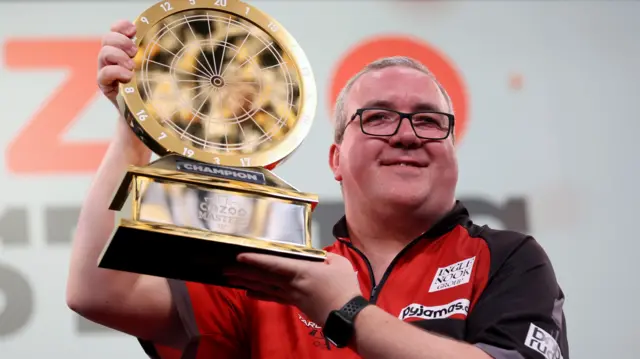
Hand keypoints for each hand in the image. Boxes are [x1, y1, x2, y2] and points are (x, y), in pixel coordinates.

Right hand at [97, 20, 149, 158]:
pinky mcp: (107, 88)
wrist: (147, 121)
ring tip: (132, 66)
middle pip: (106, 39)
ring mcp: (108, 73)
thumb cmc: (157, 95)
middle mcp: (114, 60)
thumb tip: (187, 46)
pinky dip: (115, 72)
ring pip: (103, 54)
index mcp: (126, 52)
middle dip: (120, 40)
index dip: (121, 26)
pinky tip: (128, 77)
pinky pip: (103, 74)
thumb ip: (162, 59)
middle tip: (134, 51)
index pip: (115, 30)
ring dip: (117, 55)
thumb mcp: (161, 74)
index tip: (134, 30)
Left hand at [226, 252, 361, 326]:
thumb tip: (316, 256)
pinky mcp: (294, 303)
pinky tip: (248, 292)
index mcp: (302, 271)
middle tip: (226, 268)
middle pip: (263, 276)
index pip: (274, 264)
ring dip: (247, 281)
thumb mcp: (338, 263)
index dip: (256, 259)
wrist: (348, 315)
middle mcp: (292, 284)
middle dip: (243, 272)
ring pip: (265, 286)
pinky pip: (273, 297)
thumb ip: (324, 256)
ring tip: (231, 278)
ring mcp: (292, 295)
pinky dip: (259, 294)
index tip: (240, 255)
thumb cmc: (344, 288)